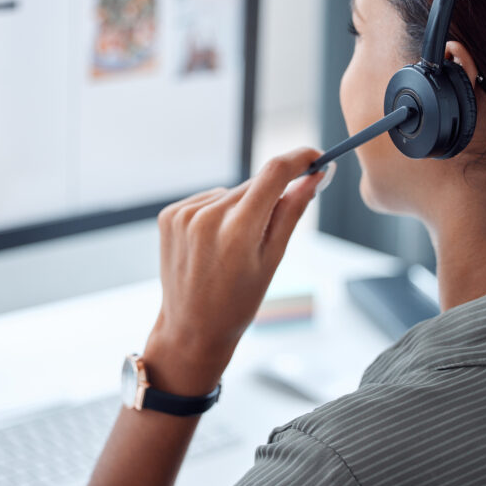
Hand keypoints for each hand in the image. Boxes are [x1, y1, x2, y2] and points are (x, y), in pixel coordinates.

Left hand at [143, 147, 325, 395]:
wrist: (191, 328)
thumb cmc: (238, 301)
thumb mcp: (273, 260)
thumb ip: (292, 212)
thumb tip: (314, 177)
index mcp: (237, 232)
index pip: (274, 173)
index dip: (299, 159)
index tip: (316, 158)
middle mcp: (207, 217)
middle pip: (253, 185)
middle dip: (270, 197)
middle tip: (267, 233)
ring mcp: (183, 215)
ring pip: (231, 193)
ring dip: (241, 208)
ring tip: (233, 248)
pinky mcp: (169, 215)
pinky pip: (207, 200)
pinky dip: (217, 214)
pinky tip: (213, 243)